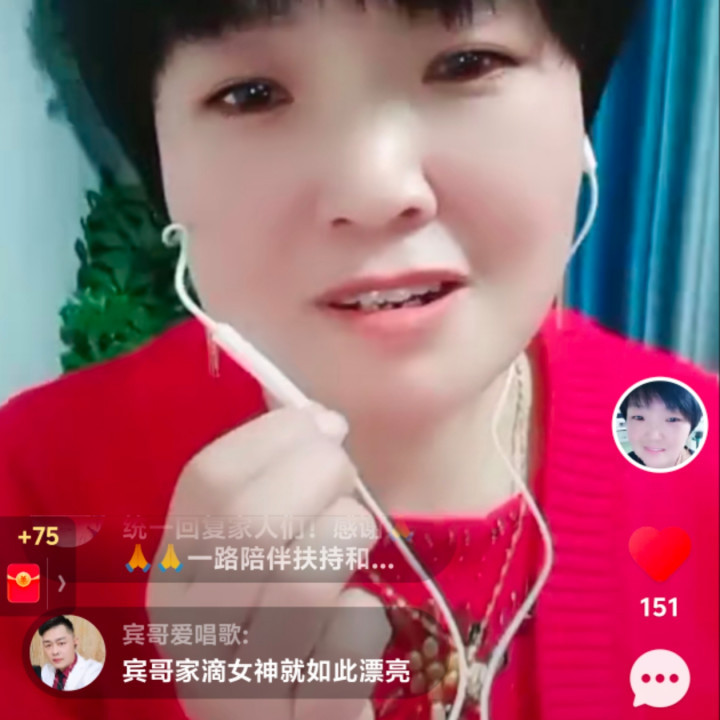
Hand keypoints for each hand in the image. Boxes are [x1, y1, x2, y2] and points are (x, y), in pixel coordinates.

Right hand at [147, 405, 389, 719]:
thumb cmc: (278, 623)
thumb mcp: (251, 555)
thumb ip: (268, 485)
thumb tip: (312, 412)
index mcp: (173, 570)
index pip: (208, 479)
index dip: (277, 436)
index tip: (326, 425)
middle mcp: (187, 628)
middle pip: (250, 519)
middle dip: (323, 474)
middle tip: (347, 480)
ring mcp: (236, 686)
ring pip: (301, 581)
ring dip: (347, 538)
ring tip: (352, 541)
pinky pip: (346, 641)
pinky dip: (365, 613)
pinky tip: (354, 613)